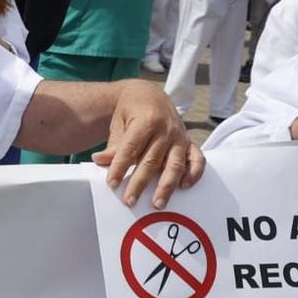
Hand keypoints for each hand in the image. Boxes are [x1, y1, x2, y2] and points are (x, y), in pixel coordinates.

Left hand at [92, 81, 205, 207]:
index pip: (131, 148)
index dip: (120, 167)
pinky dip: (194, 174)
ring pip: (175, 165)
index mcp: (146, 120)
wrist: (149, 94)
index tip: (112, 183)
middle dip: (139, 183)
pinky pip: (197, 160)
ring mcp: (180, 136)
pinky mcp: (189, 142)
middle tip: (129, 201)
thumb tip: (100, 160)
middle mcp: (166, 129)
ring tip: (157, 203)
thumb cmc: (130, 111)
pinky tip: (184, 186)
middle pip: (151, 161)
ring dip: (166, 186)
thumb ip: (113, 144)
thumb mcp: (118, 123)